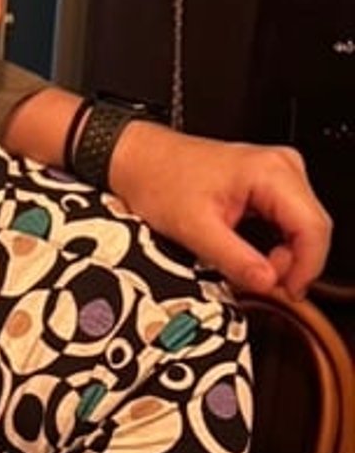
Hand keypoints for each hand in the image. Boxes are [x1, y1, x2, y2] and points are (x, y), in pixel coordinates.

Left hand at [109, 124, 331, 298]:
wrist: (139, 161)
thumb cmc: (159, 180)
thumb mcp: (193, 228)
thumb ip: (233, 258)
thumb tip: (266, 282)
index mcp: (271, 172)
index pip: (313, 228)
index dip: (306, 267)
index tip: (288, 291)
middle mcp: (282, 168)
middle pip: (311, 229)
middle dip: (292, 264)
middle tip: (261, 283)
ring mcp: (278, 174)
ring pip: (301, 228)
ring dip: (282, 256)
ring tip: (248, 268)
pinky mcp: (267, 185)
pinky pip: (286, 222)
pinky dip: (274, 245)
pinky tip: (251, 256)